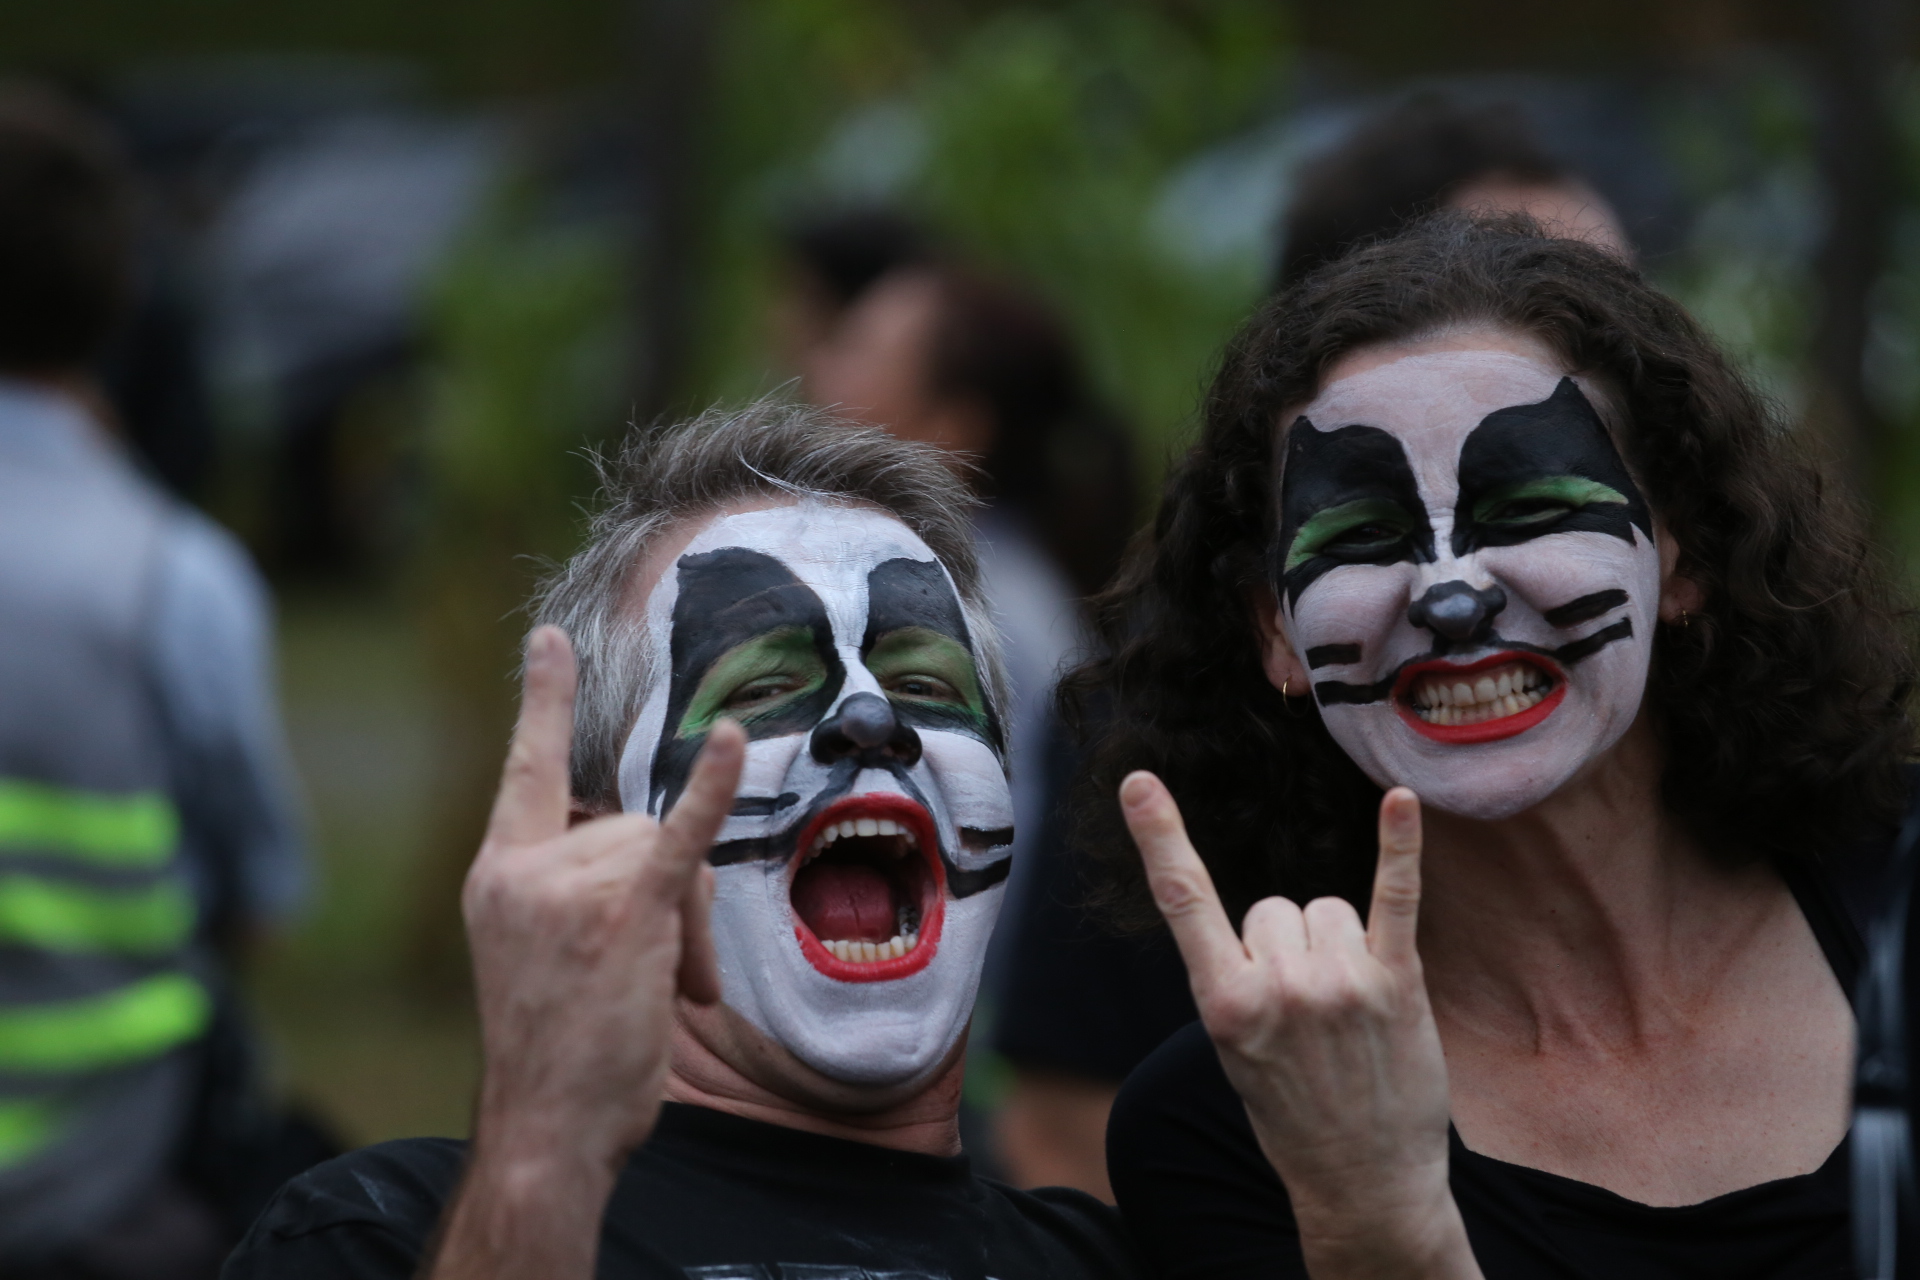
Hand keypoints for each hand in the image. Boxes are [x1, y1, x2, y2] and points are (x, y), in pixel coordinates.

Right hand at [431, 626, 742, 1278]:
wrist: (545, 1128)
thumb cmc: (556, 1049)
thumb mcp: (540, 951)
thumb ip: (579, 886)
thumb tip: (663, 857)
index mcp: (498, 873)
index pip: (525, 770)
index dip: (543, 703)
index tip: (550, 641)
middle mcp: (524, 869)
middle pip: (634, 824)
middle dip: (667, 893)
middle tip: (665, 979)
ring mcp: (571, 888)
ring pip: (669, 851)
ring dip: (689, 927)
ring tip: (669, 994)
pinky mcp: (625, 914)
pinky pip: (679, 836)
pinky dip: (710, 789)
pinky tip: (729, 741)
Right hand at [1122, 777, 1478, 1279]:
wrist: (1364, 1183)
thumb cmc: (1292, 1114)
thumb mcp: (1233, 1052)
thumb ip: (1232, 980)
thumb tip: (1260, 919)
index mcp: (1224, 1003)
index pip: (1183, 900)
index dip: (1159, 836)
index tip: (1139, 782)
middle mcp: (1279, 985)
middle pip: (1272, 907)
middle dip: (1284, 945)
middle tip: (1303, 1013)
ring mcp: (1340, 982)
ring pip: (1323, 907)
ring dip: (1333, 942)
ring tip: (1344, 1007)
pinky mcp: (1397, 982)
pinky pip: (1394, 896)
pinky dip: (1400, 845)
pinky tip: (1400, 801)